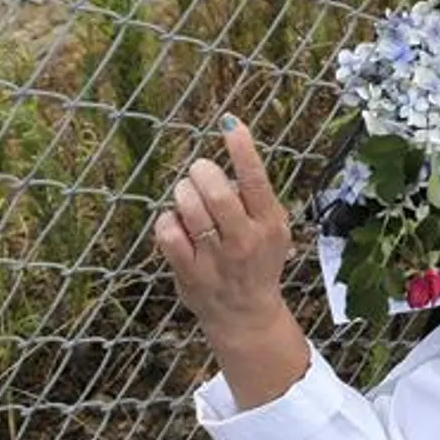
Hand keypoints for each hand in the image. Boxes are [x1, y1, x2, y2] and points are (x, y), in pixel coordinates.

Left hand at [154, 114, 294, 341]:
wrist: (246, 315)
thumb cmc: (257, 260)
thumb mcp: (272, 229)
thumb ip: (256, 195)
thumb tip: (234, 144)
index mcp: (269, 225)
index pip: (256, 181)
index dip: (243, 149)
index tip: (231, 123)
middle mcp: (244, 241)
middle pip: (215, 192)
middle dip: (201, 172)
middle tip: (199, 172)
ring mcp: (216, 260)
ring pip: (188, 208)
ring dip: (183, 193)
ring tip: (187, 196)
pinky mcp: (190, 273)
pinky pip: (168, 232)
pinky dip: (167, 220)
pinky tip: (176, 224)